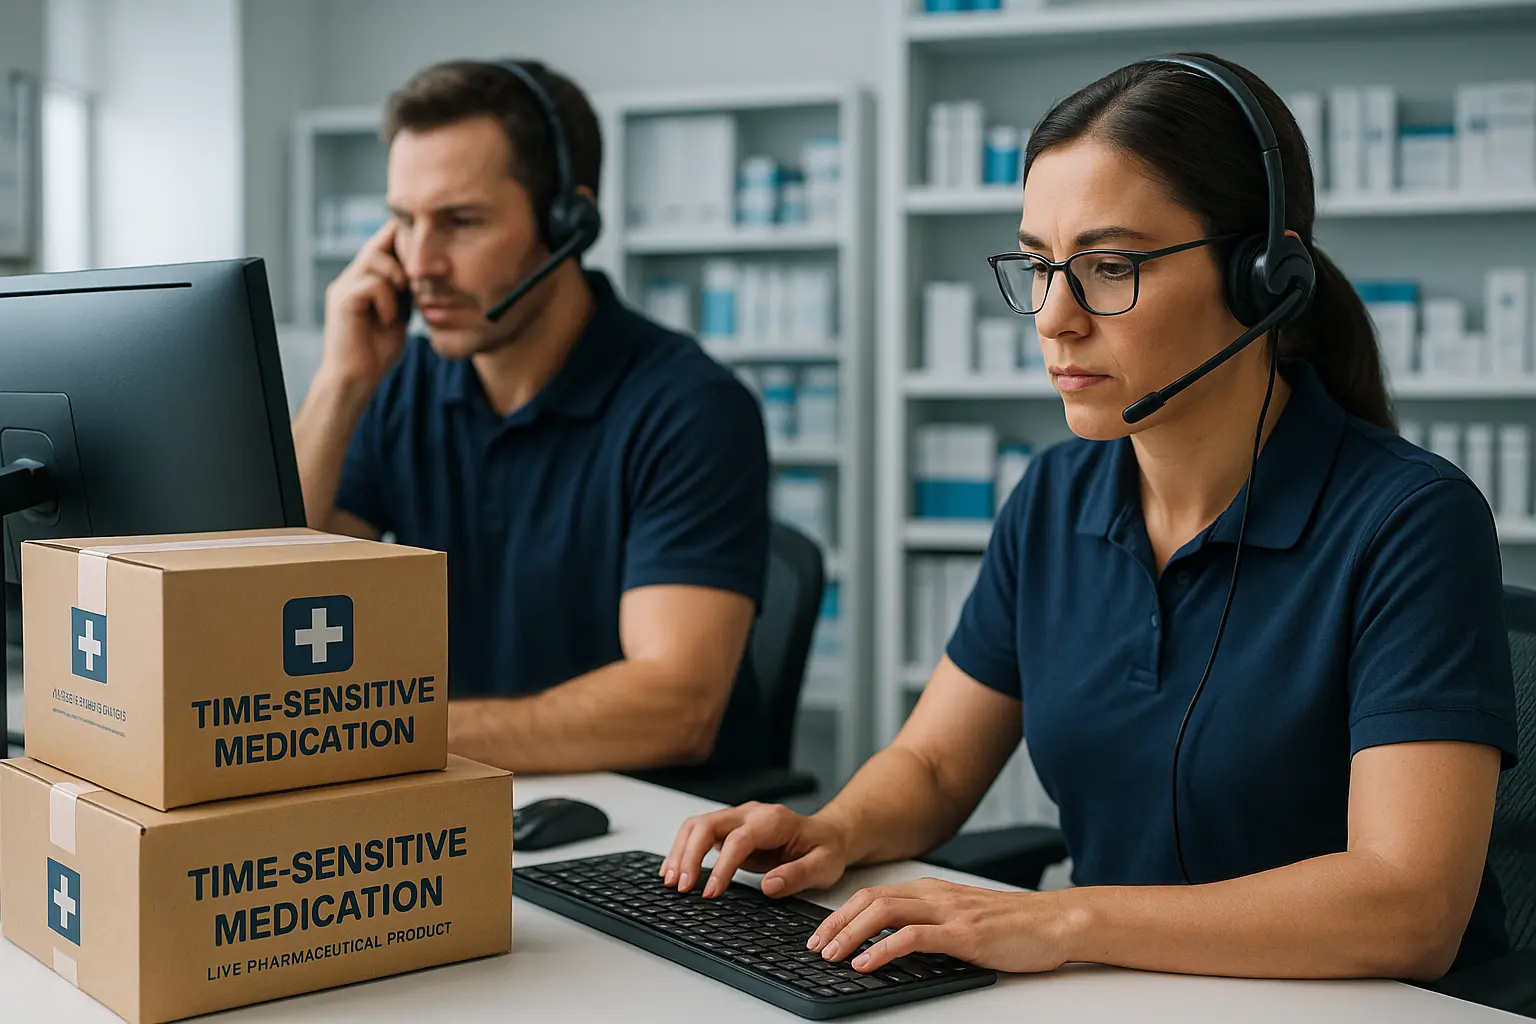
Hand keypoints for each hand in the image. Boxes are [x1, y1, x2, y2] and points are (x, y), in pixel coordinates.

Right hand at [320, 219, 410, 391]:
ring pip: (374, 258)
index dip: (403, 239)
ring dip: (397, 278)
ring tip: (402, 301)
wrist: (357, 379)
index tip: (427, 249)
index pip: (381, 244)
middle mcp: (350, 279)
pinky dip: (388, 301)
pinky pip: (373, 284)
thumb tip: (426, 273)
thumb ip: (405, 293)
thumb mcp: (399, 314)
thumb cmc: (377, 352)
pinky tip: (388, 320)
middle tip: (417, 277)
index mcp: (363, 280)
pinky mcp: (343, 300)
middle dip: (403, 253)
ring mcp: (344, 287)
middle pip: (377, 243)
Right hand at [662, 802, 850, 898]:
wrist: (826, 835)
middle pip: (707, 824)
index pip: (738, 839)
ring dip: (680, 851)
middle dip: (689, 855)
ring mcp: (737, 819)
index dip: (722, 866)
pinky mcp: (729, 829)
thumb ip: (798, 874)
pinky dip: (683, 850)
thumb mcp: (824, 866)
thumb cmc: (825, 849)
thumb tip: (769, 886)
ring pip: (697, 825)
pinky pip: (698, 834)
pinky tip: (675, 871)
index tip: (711, 893)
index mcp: (773, 821)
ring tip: (671, 881)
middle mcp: (750, 814)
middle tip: (680, 887)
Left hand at [808, 878, 1075, 974]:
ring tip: (830, 956)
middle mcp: (936, 895)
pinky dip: (882, 949)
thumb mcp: (964, 919)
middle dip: (836, 923)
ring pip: (884, 913)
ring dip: (850, 934)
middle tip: (813, 947)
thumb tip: (896, 945)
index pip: (874, 895)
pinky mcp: (963, 934)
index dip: (842, 913)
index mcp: (933, 890)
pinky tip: (866, 963)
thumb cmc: (1015, 926)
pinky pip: (912, 937)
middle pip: (870, 899)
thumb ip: (933, 924)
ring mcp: (949, 912)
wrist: (1057, 921)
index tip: (820, 933)